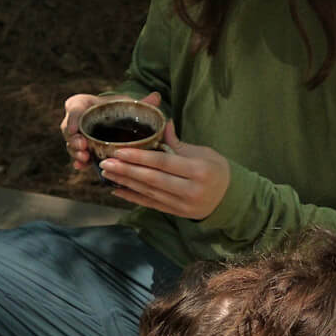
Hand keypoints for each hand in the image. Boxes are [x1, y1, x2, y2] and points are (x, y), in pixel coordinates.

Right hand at [63, 91, 162, 171]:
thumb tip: (156, 97)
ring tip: (85, 158)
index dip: (73, 118)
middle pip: (69, 129)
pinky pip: (76, 156)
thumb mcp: (128, 105)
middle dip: (74, 139)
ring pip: (71, 144)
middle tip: (82, 145)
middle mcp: (77, 120)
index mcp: (84, 104)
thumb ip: (141, 103)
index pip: (74, 108)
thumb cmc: (120, 109)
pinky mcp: (81, 150)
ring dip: (76, 152)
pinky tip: (81, 166)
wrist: (117, 121)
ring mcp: (77, 136)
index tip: (76, 128)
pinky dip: (78, 162)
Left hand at [99, 119, 231, 219]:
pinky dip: (132, 197)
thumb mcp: (202, 152)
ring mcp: (182, 204)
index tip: (120, 151)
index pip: (163, 163)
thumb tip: (163, 123)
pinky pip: (150, 204)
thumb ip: (178, 142)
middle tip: (106, 162)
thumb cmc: (216, 169)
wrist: (229, 197)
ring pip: (148, 192)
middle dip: (126, 170)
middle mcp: (189, 190)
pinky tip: (116, 190)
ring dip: (125, 182)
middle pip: (152, 179)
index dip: (140, 157)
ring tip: (107, 173)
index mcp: (198, 170)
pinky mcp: (175, 213)